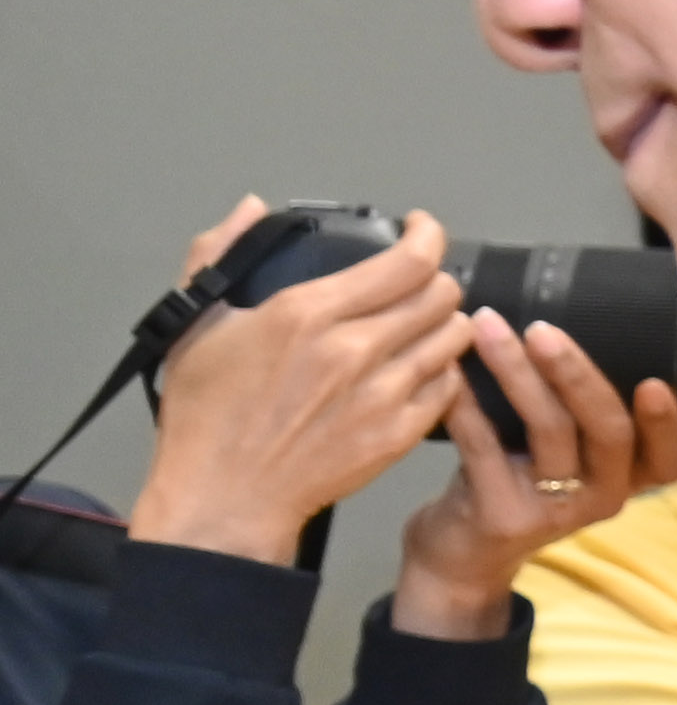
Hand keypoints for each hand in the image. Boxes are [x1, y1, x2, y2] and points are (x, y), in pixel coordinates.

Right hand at [123, 206, 471, 566]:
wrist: (224, 496)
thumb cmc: (205, 415)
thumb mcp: (194, 325)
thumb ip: (218, 254)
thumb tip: (250, 208)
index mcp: (308, 314)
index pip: (406, 261)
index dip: (427, 236)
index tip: (423, 228)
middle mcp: (355, 349)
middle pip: (441, 294)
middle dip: (435, 278)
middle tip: (417, 282)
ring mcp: (383, 394)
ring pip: (455, 336)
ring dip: (444, 323)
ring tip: (422, 324)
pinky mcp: (399, 434)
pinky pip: (449, 386)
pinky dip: (441, 370)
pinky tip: (417, 369)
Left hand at [386, 317, 676, 640]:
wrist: (462, 555)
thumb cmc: (517, 483)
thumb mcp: (564, 458)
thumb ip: (578, 415)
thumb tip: (561, 329)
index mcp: (626, 481)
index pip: (668, 461)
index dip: (668, 426)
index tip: (655, 382)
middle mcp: (602, 498)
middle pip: (608, 431)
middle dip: (577, 373)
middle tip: (543, 329)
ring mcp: (553, 511)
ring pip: (548, 429)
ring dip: (517, 372)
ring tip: (488, 328)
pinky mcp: (503, 516)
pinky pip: (485, 446)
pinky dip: (467, 402)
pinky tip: (452, 369)